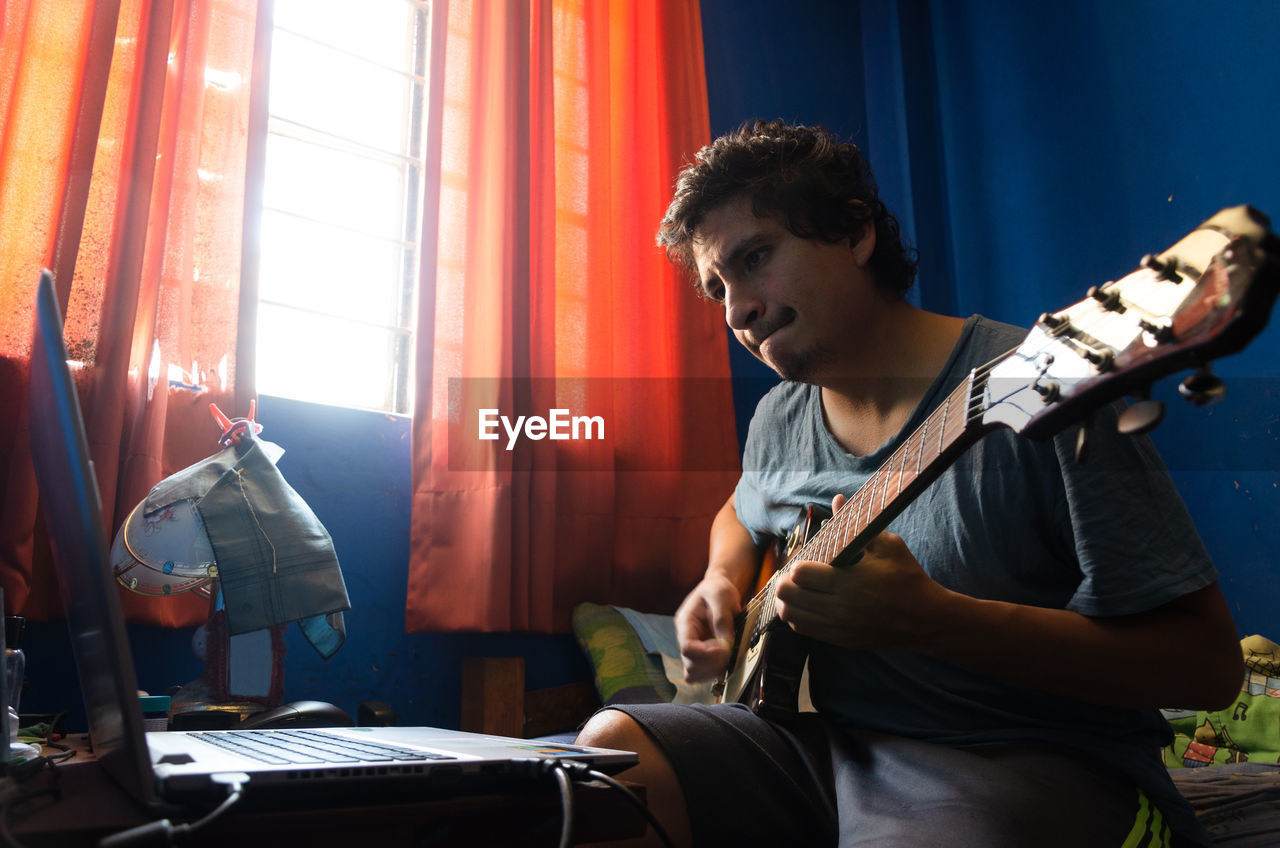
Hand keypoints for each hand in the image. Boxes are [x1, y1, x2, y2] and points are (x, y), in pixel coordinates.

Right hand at [674, 572, 741, 682]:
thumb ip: (722, 619)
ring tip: (726, 656)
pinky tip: (723, 660)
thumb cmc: (718, 589)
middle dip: (711, 663)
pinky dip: (712, 672)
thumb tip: (725, 644)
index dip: (706, 653)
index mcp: (685, 621)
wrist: (718, 589)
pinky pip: (700, 674)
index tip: (723, 648)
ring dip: (711, 670)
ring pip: (693, 673)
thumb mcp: (721, 595)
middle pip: (689, 664)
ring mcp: (693, 647)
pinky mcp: (701, 654)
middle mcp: (685, 637)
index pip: (687, 647)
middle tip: (728, 652)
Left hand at [772, 494, 949, 651]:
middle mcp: (839, 608)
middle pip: (789, 596)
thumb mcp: (888, 545)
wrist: (925, 619)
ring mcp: (838, 628)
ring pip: (791, 616)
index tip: (806, 558)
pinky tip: (806, 605)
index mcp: (849, 582)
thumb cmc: (906, 578)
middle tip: (795, 573)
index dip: (797, 563)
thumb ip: (856, 526)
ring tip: (795, 589)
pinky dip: (797, 616)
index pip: (800, 574)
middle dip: (786, 581)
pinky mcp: (840, 640)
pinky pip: (803, 629)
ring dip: (787, 600)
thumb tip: (836, 499)